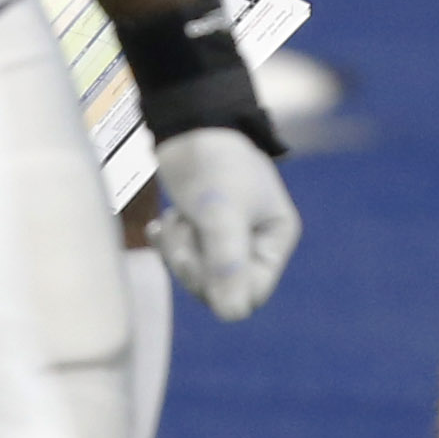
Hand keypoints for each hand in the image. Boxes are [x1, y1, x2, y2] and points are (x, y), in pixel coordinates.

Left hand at [149, 121, 301, 321]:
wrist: (188, 122)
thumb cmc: (213, 163)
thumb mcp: (220, 212)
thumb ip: (226, 262)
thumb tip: (232, 315)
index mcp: (276, 238)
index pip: (250, 293)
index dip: (220, 282)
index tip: (201, 249)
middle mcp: (257, 243)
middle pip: (221, 288)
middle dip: (194, 263)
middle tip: (184, 227)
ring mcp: (229, 238)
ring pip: (199, 276)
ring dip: (179, 250)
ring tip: (176, 217)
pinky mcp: (204, 231)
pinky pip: (184, 259)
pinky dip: (170, 243)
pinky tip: (162, 223)